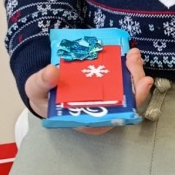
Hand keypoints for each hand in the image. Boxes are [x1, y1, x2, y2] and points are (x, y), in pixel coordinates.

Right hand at [24, 47, 153, 133]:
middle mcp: (101, 113)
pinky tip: (130, 55)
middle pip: (126, 103)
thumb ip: (41, 82)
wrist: (43, 86)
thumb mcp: (35, 89)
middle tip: (134, 62)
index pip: (114, 116)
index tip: (138, 89)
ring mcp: (106, 100)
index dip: (130, 104)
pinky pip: (123, 80)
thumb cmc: (42, 94)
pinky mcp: (107, 87)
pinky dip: (128, 68)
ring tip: (133, 55)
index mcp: (87, 120)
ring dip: (134, 72)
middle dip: (135, 83)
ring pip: (127, 90)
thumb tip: (52, 72)